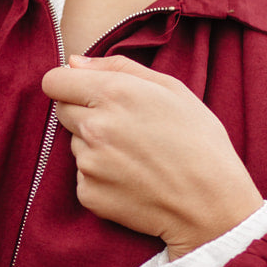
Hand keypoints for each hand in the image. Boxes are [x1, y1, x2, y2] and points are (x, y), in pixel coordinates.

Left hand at [41, 55, 262, 257]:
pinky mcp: (88, 194)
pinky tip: (132, 179)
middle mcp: (94, 127)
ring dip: (94, 145)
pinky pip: (83, 176)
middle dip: (84, 112)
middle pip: (62, 110)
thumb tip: (74, 62)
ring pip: (74, 144)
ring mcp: (89, 163)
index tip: (84, 91)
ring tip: (135, 155)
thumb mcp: (172, 89)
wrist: (212, 205)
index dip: (68, 84)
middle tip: (123, 127)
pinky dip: (101, 176)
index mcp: (114, 94)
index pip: (54, 81)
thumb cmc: (200, 142)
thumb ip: (118, 67)